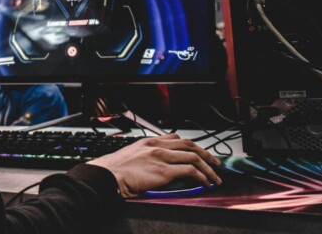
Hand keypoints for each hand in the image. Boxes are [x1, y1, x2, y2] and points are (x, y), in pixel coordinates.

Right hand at [87, 133, 221, 197]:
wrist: (107, 176)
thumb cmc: (114, 170)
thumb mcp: (130, 155)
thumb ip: (145, 155)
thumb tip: (155, 164)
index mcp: (148, 142)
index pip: (175, 137)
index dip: (191, 145)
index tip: (198, 152)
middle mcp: (157, 146)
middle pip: (189, 145)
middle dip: (206, 154)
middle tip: (215, 162)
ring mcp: (162, 158)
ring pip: (194, 157)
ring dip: (208, 168)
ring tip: (215, 177)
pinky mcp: (164, 172)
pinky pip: (190, 171)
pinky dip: (202, 177)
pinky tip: (205, 183)